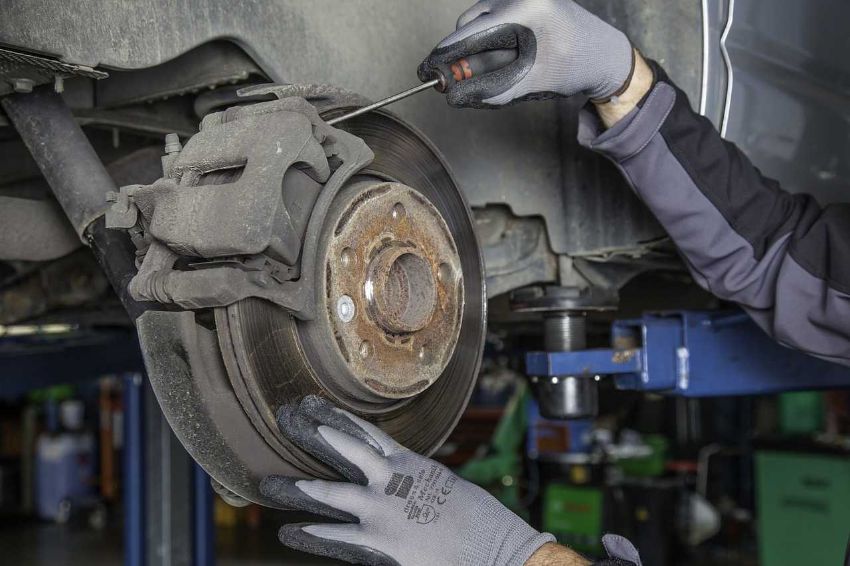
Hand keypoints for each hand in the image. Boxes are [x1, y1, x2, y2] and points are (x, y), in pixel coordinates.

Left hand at [260, 395, 554, 565]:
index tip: (310, 403)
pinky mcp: (381, 546)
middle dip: (309, 434)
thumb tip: (395, 478)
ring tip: (266, 484)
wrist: (500, 552)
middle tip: (282, 418)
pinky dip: (311, 535)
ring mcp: (383, 513)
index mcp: (410, 463)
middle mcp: (392, 482)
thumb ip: (413, 482)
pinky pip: (336, 539)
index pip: (364, 433)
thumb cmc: (479, 523)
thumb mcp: (445, 489)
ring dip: (296, 487)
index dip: (334, 417)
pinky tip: (287, 532)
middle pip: (341, 450)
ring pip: (329, 494)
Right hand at [418, 0, 633, 107]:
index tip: (427, 70)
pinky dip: (489, 40)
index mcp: (526, 9)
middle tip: (458, 82)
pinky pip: (491, 19)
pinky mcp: (522, 0)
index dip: (445, 53)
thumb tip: (456, 98)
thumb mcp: (531, 83)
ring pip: (478, 21)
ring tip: (500, 68)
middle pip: (470, 23)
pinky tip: (507, 56)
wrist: (603, 54)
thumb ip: (491, 91)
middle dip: (463, 54)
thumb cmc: (576, 65)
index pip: (472, 31)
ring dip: (478, 48)